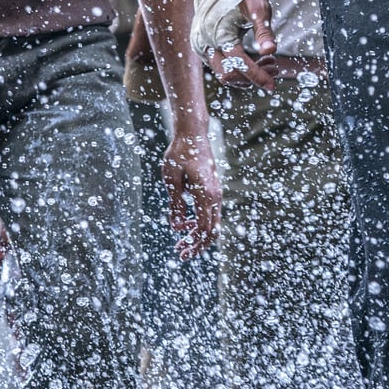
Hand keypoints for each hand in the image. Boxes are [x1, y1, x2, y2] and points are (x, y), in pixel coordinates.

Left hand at [161, 126, 221, 258]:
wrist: (193, 135)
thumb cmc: (180, 154)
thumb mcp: (172, 180)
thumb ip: (175, 204)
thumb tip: (176, 227)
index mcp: (206, 194)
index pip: (203, 228)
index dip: (193, 243)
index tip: (181, 252)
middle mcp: (215, 195)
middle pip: (211, 230)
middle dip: (197, 244)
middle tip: (181, 253)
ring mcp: (216, 192)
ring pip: (212, 222)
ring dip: (198, 235)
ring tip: (182, 243)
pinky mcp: (213, 189)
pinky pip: (210, 213)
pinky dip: (200, 223)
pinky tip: (185, 224)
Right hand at [204, 0, 278, 90]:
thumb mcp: (258, 8)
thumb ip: (264, 31)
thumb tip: (272, 51)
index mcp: (218, 32)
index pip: (239, 63)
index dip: (257, 76)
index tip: (273, 85)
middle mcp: (204, 42)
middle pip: (229, 75)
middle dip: (253, 77)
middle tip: (275, 67)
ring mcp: (200, 45)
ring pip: (224, 73)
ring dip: (246, 74)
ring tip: (269, 62)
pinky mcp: (202, 46)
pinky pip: (220, 65)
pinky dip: (238, 67)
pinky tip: (256, 60)